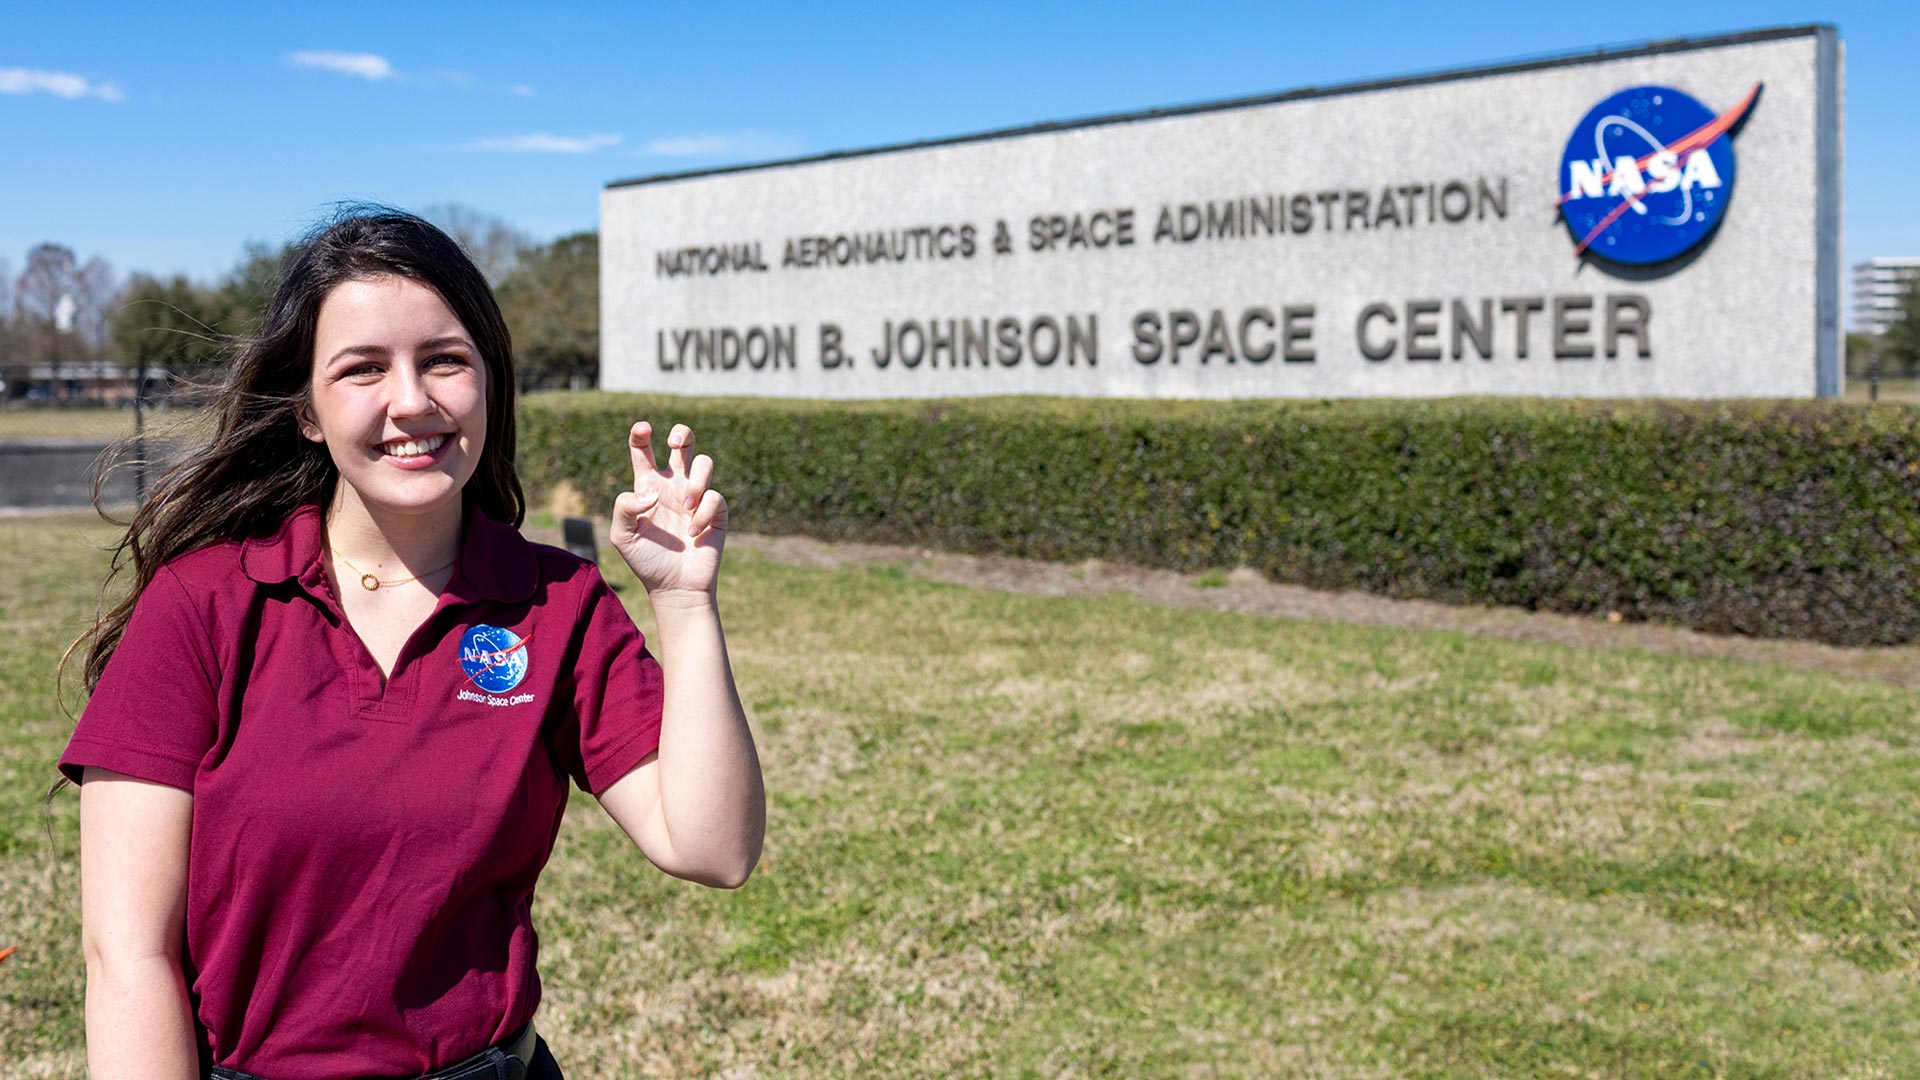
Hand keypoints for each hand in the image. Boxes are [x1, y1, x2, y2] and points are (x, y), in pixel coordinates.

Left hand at [610, 421, 726, 601]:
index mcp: (648, 487)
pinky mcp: (716, 512)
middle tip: (674, 444)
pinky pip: (715, 497)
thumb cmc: (646, 561)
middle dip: (682, 433)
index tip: (643, 429)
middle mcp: (673, 486)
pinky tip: (693, 534)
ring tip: (686, 506)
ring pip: (704, 463)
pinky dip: (703, 514)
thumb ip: (624, 507)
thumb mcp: (623, 535)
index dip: (642, 435)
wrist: (675, 587)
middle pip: (683, 443)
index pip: (643, 451)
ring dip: (696, 480)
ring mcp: (696, 498)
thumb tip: (650, 493)